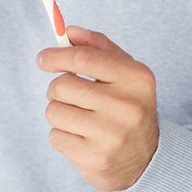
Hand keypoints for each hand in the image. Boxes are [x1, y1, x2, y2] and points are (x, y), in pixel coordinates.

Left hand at [37, 26, 158, 190]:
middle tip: (67, 94)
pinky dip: (61, 135)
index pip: (83, 59)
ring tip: (78, 117)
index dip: (56, 56)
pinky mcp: (96, 159)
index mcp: (136, 78)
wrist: (148, 159)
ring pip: (54, 111)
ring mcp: (112, 135)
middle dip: (56, 88)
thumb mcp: (124, 72)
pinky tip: (81, 137)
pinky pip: (55, 137)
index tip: (43, 59)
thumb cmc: (128, 105)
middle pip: (63, 86)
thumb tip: (70, 31)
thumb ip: (98, 46)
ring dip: (58, 112)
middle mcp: (127, 107)